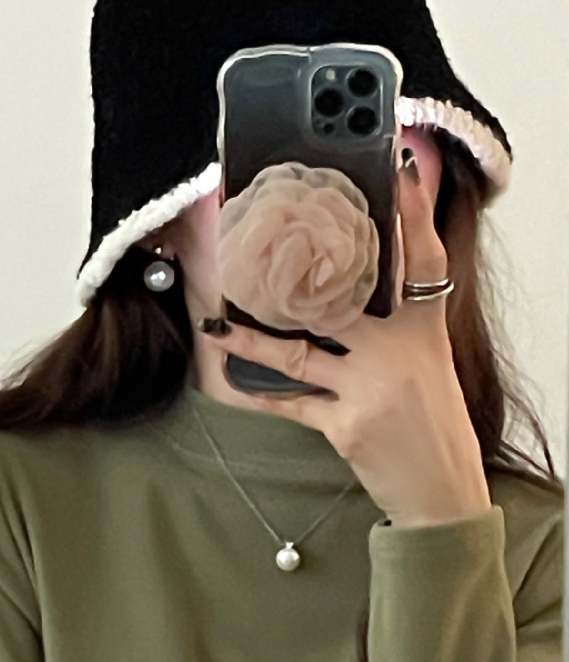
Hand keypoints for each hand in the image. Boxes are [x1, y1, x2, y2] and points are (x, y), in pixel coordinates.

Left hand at [204, 151, 491, 528]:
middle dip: (299, 271)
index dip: (411, 212)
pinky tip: (228, 379)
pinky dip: (256, 391)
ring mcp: (370, 387)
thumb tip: (368, 285)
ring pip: (298, 351)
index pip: (421, 257)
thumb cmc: (431, 424)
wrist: (443, 491)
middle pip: (343, 295)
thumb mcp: (428, 362)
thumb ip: (403, 320)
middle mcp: (398, 351)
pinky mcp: (346, 424)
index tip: (399, 170)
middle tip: (260, 242)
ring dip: (251, 339)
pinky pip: (289, 401)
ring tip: (217, 323)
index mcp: (424, 329)